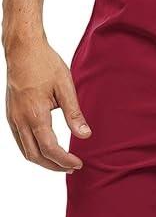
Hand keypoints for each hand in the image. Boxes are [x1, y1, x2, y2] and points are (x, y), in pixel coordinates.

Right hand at [5, 35, 90, 172]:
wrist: (23, 49)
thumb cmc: (45, 64)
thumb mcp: (66, 87)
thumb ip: (74, 114)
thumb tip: (85, 135)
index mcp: (35, 114)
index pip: (50, 148)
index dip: (64, 160)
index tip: (78, 164)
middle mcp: (20, 120)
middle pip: (35, 155)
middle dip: (54, 165)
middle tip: (72, 167)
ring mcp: (12, 118)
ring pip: (25, 150)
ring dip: (43, 160)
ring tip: (61, 162)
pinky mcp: (10, 114)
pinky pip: (20, 141)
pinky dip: (33, 150)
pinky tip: (46, 149)